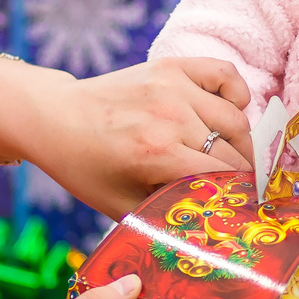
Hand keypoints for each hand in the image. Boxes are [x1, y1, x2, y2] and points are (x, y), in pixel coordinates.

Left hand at [0, 57, 253, 217]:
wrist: (54, 117)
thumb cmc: (85, 167)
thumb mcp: (120, 206)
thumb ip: (166, 218)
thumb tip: (210, 232)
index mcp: (156, 154)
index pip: (225, 178)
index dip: (239, 198)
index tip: (243, 209)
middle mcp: (170, 116)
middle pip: (235, 151)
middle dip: (243, 176)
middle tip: (240, 190)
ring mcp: (173, 87)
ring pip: (236, 118)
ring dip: (242, 142)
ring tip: (233, 158)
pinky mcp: (172, 66)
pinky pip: (225, 74)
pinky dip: (237, 93)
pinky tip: (231, 112)